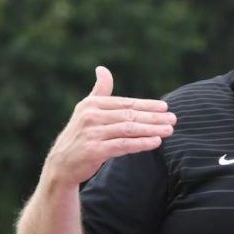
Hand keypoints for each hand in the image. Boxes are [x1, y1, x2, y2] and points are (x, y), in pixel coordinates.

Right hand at [43, 66, 176, 186]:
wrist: (61, 164)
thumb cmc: (80, 134)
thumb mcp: (86, 110)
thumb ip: (99, 91)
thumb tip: (102, 68)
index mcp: (91, 104)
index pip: (125, 103)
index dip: (147, 105)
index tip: (164, 107)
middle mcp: (90, 116)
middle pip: (129, 115)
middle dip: (154, 117)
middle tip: (173, 118)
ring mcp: (92, 133)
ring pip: (129, 129)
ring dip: (152, 129)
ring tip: (169, 130)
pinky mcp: (94, 151)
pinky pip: (123, 145)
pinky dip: (141, 143)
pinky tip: (155, 142)